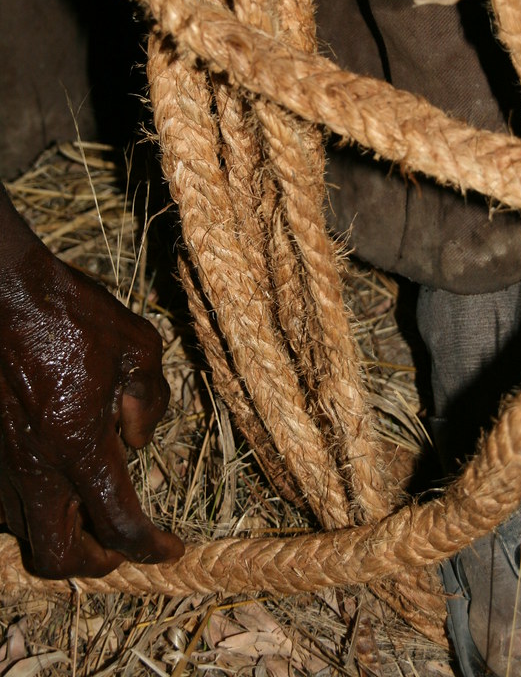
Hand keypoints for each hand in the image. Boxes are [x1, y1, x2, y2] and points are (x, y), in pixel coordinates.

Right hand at [0, 186, 182, 577]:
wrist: (1, 291)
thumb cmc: (69, 313)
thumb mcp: (138, 345)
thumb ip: (150, 400)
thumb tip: (137, 441)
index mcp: (79, 448)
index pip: (119, 526)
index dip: (150, 548)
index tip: (170, 549)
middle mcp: (33, 469)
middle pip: (58, 557)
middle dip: (94, 562)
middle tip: (118, 544)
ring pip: (24, 531)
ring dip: (59, 530)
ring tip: (84, 506)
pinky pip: (2, 500)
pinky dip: (30, 501)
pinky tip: (50, 472)